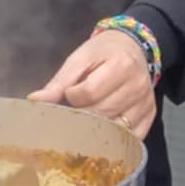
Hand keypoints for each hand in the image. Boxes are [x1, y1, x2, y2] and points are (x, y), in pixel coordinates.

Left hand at [30, 29, 156, 137]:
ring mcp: (145, 104)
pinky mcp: (150, 117)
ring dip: (96, 129)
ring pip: (115, 129)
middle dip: (82, 115)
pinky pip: (130, 138)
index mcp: (121, 65)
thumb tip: (35, 100)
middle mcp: (137, 86)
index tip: (70, 93)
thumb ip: (59, 82)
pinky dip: (114, 138)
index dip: (73, 96)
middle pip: (102, 113)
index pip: (90, 93)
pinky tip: (103, 131)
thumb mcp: (79, 59)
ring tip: (87, 120)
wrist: (133, 47)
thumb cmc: (103, 52)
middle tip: (74, 110)